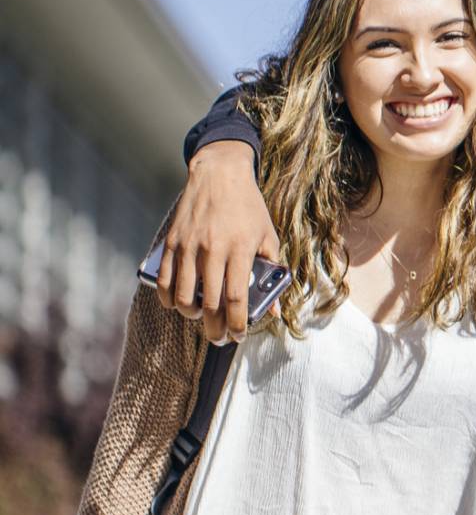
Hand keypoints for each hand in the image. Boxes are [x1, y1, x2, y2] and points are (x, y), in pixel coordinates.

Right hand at [156, 141, 280, 343]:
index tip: (239, 336)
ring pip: (183, 296)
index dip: (237, 324)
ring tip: (202, 319)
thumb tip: (273, 306)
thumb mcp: (269, 235)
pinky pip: (164, 280)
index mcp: (240, 250)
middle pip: (209, 303)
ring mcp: (188, 247)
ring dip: (192, 315)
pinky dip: (168, 299)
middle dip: (215, 329)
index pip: (235, 299)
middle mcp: (212, 250)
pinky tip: (178, 305)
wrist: (220, 175)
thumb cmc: (249, 208)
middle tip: (220, 339)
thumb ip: (271, 269)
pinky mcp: (172, 243)